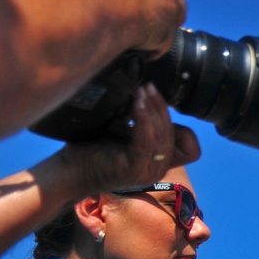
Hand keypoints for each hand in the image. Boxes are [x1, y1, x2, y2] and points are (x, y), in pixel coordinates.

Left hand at [59, 82, 199, 194]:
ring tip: (141, 91)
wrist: (70, 172)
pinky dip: (143, 120)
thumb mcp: (125, 135)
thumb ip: (142, 125)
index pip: (188, 145)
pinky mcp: (133, 168)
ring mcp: (147, 172)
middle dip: (160, 107)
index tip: (158, 100)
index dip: (176, 123)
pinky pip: (146, 141)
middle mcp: (158, 171)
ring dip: (152, 109)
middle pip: (170, 134)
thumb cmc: (94, 151)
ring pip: (160, 136)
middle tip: (148, 86)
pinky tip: (136, 104)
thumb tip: (148, 95)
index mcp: (159, 164)